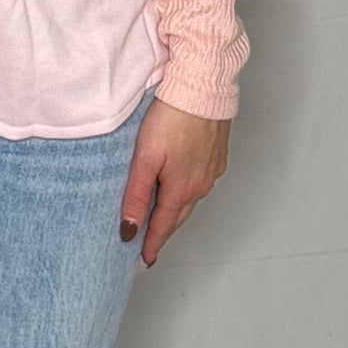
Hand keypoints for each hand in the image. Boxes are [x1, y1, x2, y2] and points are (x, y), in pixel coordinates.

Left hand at [119, 98, 230, 266]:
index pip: (163, 225)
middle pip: (178, 216)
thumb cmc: (171, 118)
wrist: (202, 89)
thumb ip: (136, 193)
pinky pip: (201, 183)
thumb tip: (129, 228)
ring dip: (176, 211)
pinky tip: (180, 188)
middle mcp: (200, 184)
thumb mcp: (144, 157)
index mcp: (180, 189)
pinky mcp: (217, 157)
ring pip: (191, 200)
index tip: (144, 258)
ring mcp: (211, 171)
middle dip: (164, 231)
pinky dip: (188, 192)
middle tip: (150, 243)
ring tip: (161, 218)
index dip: (152, 243)